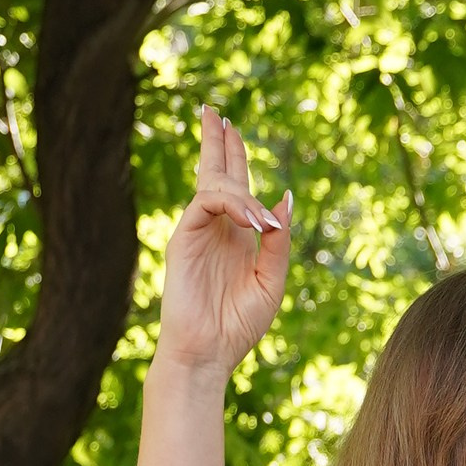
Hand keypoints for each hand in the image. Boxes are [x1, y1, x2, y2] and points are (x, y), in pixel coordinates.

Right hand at [154, 103, 292, 378]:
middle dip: (216, 141)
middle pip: (214, 172)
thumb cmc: (238, 325)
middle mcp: (215, 228)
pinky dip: (232, 204)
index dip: (234, 154)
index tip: (232, 127)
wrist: (209, 353)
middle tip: (214, 111)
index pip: (235, 186)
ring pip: (215, 185)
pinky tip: (253, 220)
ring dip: (243, 191)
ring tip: (261, 222)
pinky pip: (206, 203)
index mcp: (235, 236)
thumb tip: (283, 198)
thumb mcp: (272, 279)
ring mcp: (196, 232)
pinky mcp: (183, 239)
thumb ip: (278, 240)